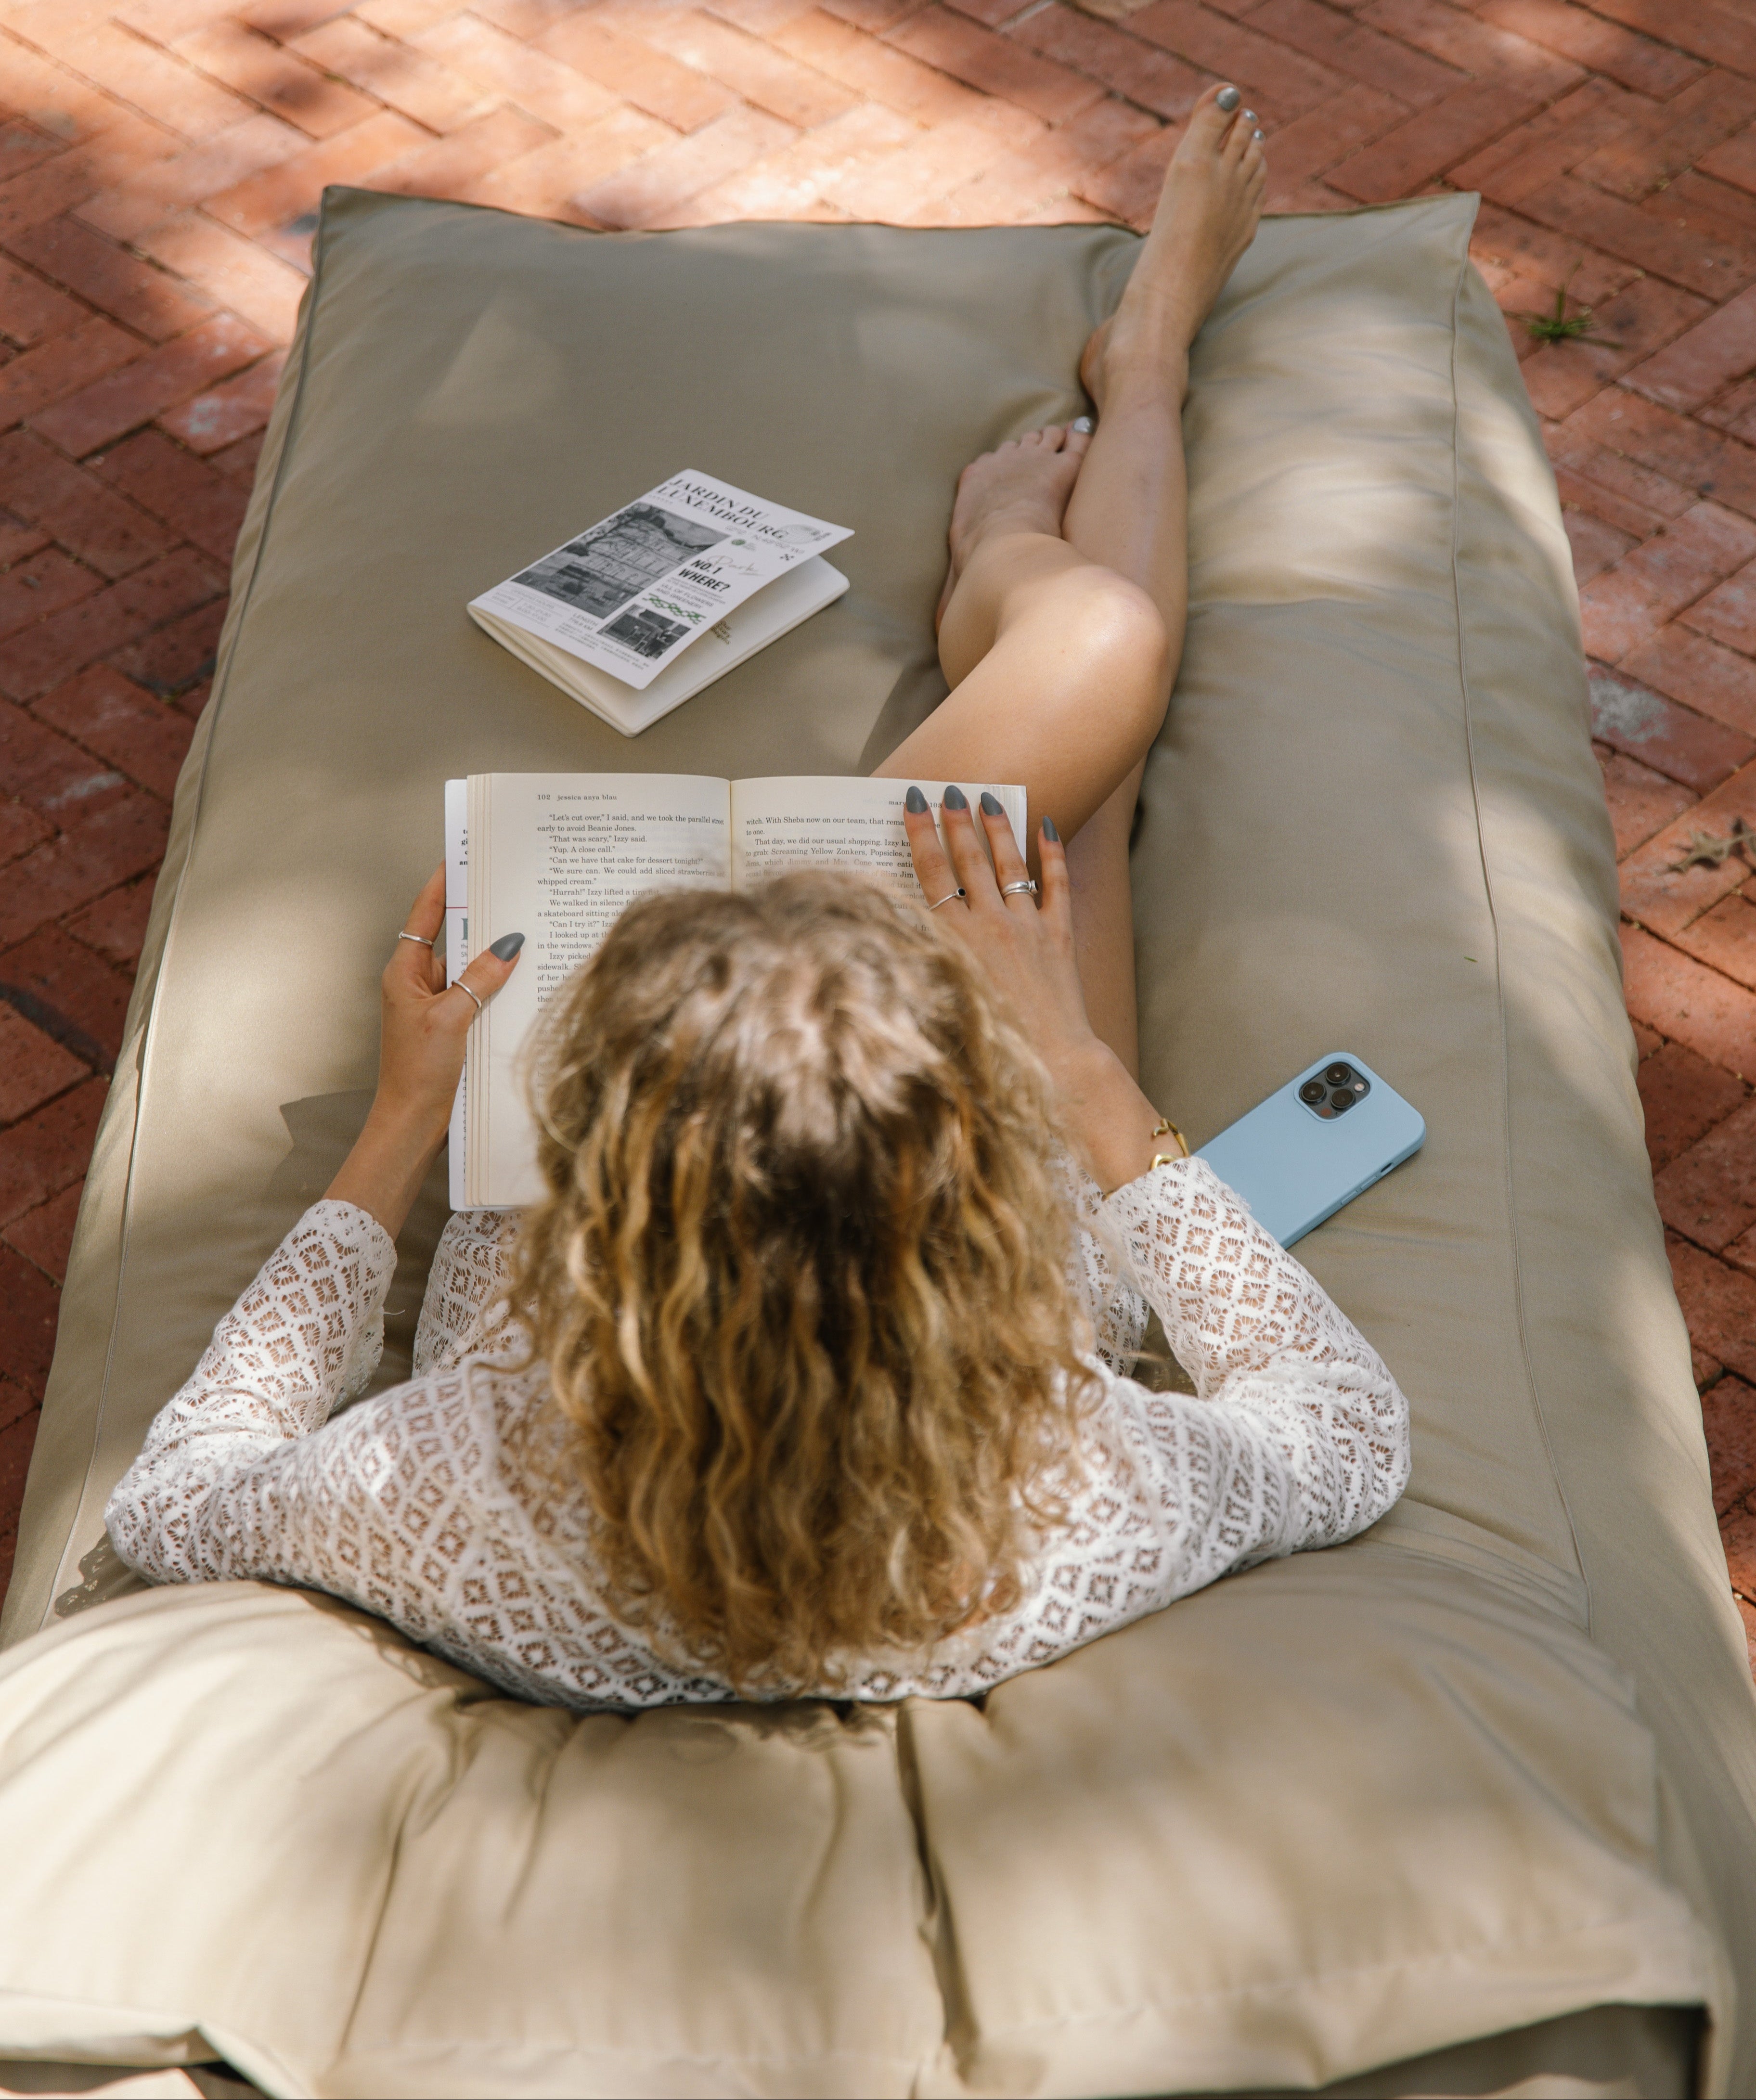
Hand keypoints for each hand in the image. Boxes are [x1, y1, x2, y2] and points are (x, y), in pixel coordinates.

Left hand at [324, 865, 522, 1236]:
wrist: (412, 1123)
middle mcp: (418, 983)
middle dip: (481, 919)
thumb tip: (508, 945)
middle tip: (510, 891)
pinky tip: (522, 983)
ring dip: (493, 959)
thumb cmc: (418, 1072)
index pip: (425, 915)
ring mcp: (435, 1005)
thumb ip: (479, 979)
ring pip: (469, 969)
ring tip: (527, 935)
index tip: (459, 856)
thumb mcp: (451, 1019)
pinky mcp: (452, 1026)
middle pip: (453, 938)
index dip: (442, 884)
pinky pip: (477, 995)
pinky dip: (496, 988)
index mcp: (405, 972)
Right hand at [903, 788, 1166, 1192]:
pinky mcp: (1059, 937)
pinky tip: (1048, 827)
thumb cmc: (987, 1047)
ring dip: (996, 827)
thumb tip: (894, 928)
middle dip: (956, 820)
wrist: (1050, 1063)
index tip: (912, 802)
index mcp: (954, 939)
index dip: (920, 833)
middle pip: (968, 858)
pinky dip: (1052, 854)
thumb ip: (919, 961)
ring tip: (988, 798)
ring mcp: (1028, 927)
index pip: (931, 872)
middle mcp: (990, 924)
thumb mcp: (938, 1002)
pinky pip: (1057, 885)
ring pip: (1009, 863)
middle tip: (949, 789)